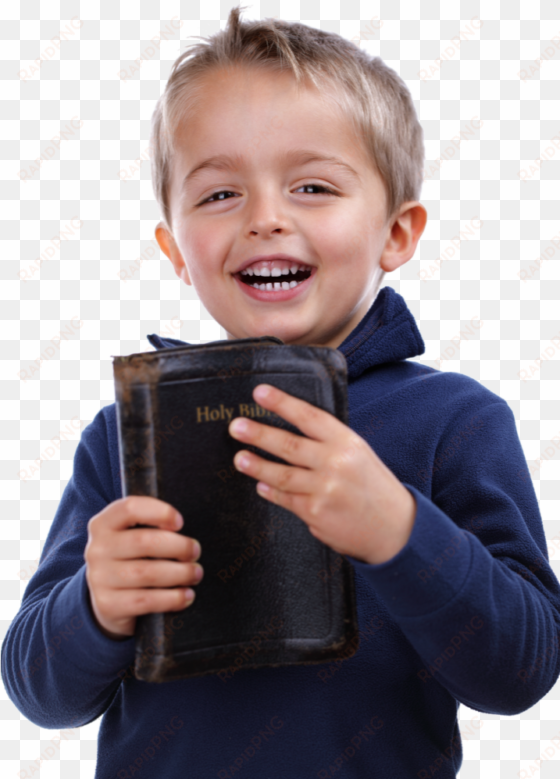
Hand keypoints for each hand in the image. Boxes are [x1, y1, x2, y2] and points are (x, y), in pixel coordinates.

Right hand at [84, 496, 202, 639]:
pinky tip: (186, 595)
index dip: (159, 512)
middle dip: (178, 546)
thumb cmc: (128, 560)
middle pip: (144, 542)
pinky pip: (146, 600)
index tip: (180, 522)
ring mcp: (100, 578)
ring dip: (180, 573)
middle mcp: (97, 549)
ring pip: (147, 573)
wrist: (106, 599)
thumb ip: (149, 526)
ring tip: (195, 574)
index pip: (130, 508)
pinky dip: (172, 598)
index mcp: (103, 524)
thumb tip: (177, 527)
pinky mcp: (108, 605)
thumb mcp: (130, 536)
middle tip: (195, 552)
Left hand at [228, 384, 415, 565]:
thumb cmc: (372, 486)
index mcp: (347, 442)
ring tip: (239, 458)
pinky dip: (271, 491)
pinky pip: (286, 499)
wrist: (394, 527)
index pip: (310, 417)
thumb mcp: (358, 453)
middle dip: (259, 434)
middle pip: (290, 445)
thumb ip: (328, 442)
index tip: (259, 392)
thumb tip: (290, 427)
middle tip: (236, 426)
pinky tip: (260, 485)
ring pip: (282, 475)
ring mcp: (324, 490)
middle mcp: (336, 464)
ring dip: (257, 466)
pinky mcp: (315, 513)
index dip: (283, 403)